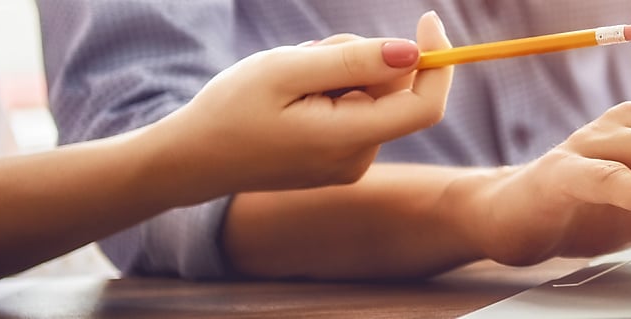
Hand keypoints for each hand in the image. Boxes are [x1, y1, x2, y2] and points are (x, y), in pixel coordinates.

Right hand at [148, 12, 452, 190]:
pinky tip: (294, 97)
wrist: (192, 159)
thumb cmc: (231, 109)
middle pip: (396, 92)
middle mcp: (358, 159)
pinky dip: (334, 91)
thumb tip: (413, 52)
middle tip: (311, 52)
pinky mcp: (339, 160)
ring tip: (292, 78)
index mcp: (348, 140)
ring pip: (374, 96)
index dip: (438, 61)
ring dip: (344, 73)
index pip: (425, 106)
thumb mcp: (287, 70)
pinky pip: (356, 111)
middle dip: (366, 58)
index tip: (427, 19)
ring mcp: (349, 164)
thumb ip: (353, 60)